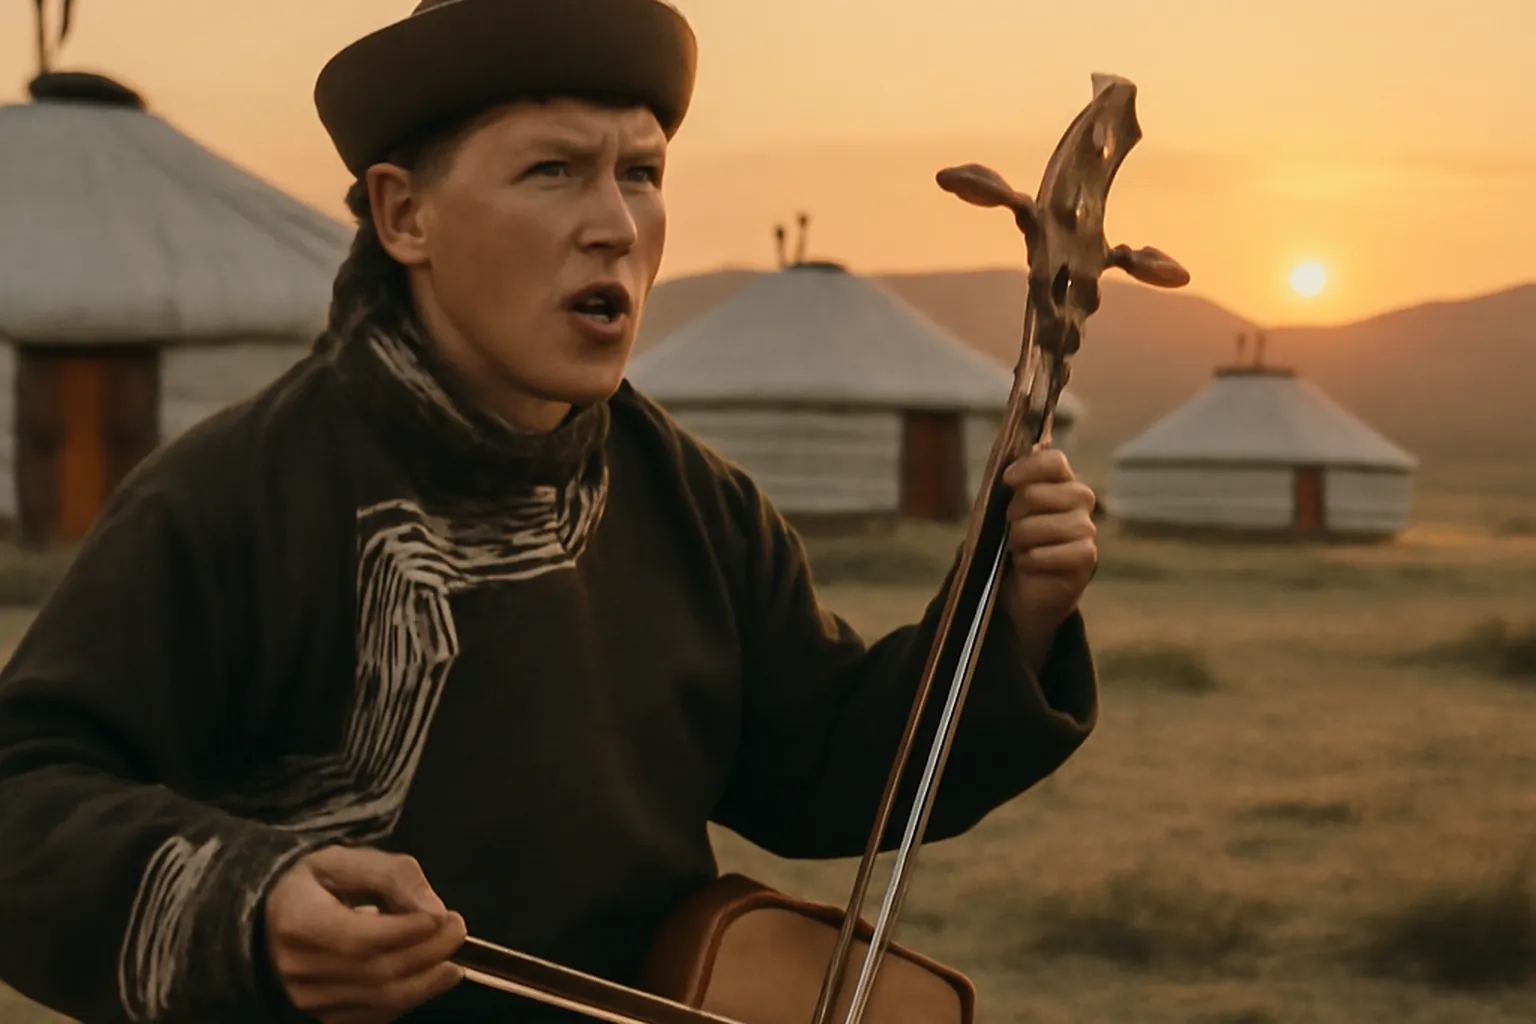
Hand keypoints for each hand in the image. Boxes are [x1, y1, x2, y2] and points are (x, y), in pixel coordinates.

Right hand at [264, 846, 467, 1023]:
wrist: (275, 917)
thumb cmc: (317, 883)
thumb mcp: (348, 860)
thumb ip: (393, 875)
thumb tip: (434, 909)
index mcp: (297, 920)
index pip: (357, 938)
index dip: (405, 932)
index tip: (443, 915)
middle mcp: (297, 967)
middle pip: (375, 971)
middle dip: (428, 952)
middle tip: (458, 929)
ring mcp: (308, 998)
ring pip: (381, 1000)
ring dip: (427, 980)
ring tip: (452, 955)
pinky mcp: (323, 1016)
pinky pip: (376, 1015)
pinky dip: (411, 997)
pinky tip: (431, 976)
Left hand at [1000, 444, 1097, 671]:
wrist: (1029, 585)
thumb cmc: (1018, 539)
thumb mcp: (1009, 507)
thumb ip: (1013, 485)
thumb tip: (1008, 469)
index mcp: (1063, 480)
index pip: (1053, 461)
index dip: (1027, 468)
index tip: (1007, 480)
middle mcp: (1080, 499)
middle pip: (1034, 493)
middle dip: (1012, 514)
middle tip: (1015, 528)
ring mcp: (1087, 528)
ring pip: (1033, 526)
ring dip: (1017, 541)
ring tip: (1022, 548)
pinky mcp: (1086, 556)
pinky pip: (1040, 555)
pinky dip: (1026, 562)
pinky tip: (1030, 565)